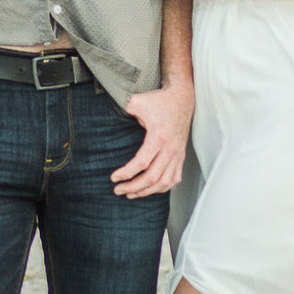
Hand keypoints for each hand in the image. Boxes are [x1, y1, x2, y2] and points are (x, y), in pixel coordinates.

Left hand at [113, 80, 191, 196]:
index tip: (113, 178)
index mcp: (159, 136)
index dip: (126, 173)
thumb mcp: (138, 101)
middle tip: (117, 190)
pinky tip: (150, 190)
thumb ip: (124, 110)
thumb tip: (111, 119)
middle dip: (133, 187)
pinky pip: (174, 179)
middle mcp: (170, 149)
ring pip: (164, 182)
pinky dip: (162, 188)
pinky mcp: (181, 156)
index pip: (142, 162)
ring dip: (146, 191)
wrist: (182, 99)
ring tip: (131, 194)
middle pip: (152, 177)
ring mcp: (177, 154)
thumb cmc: (160, 101)